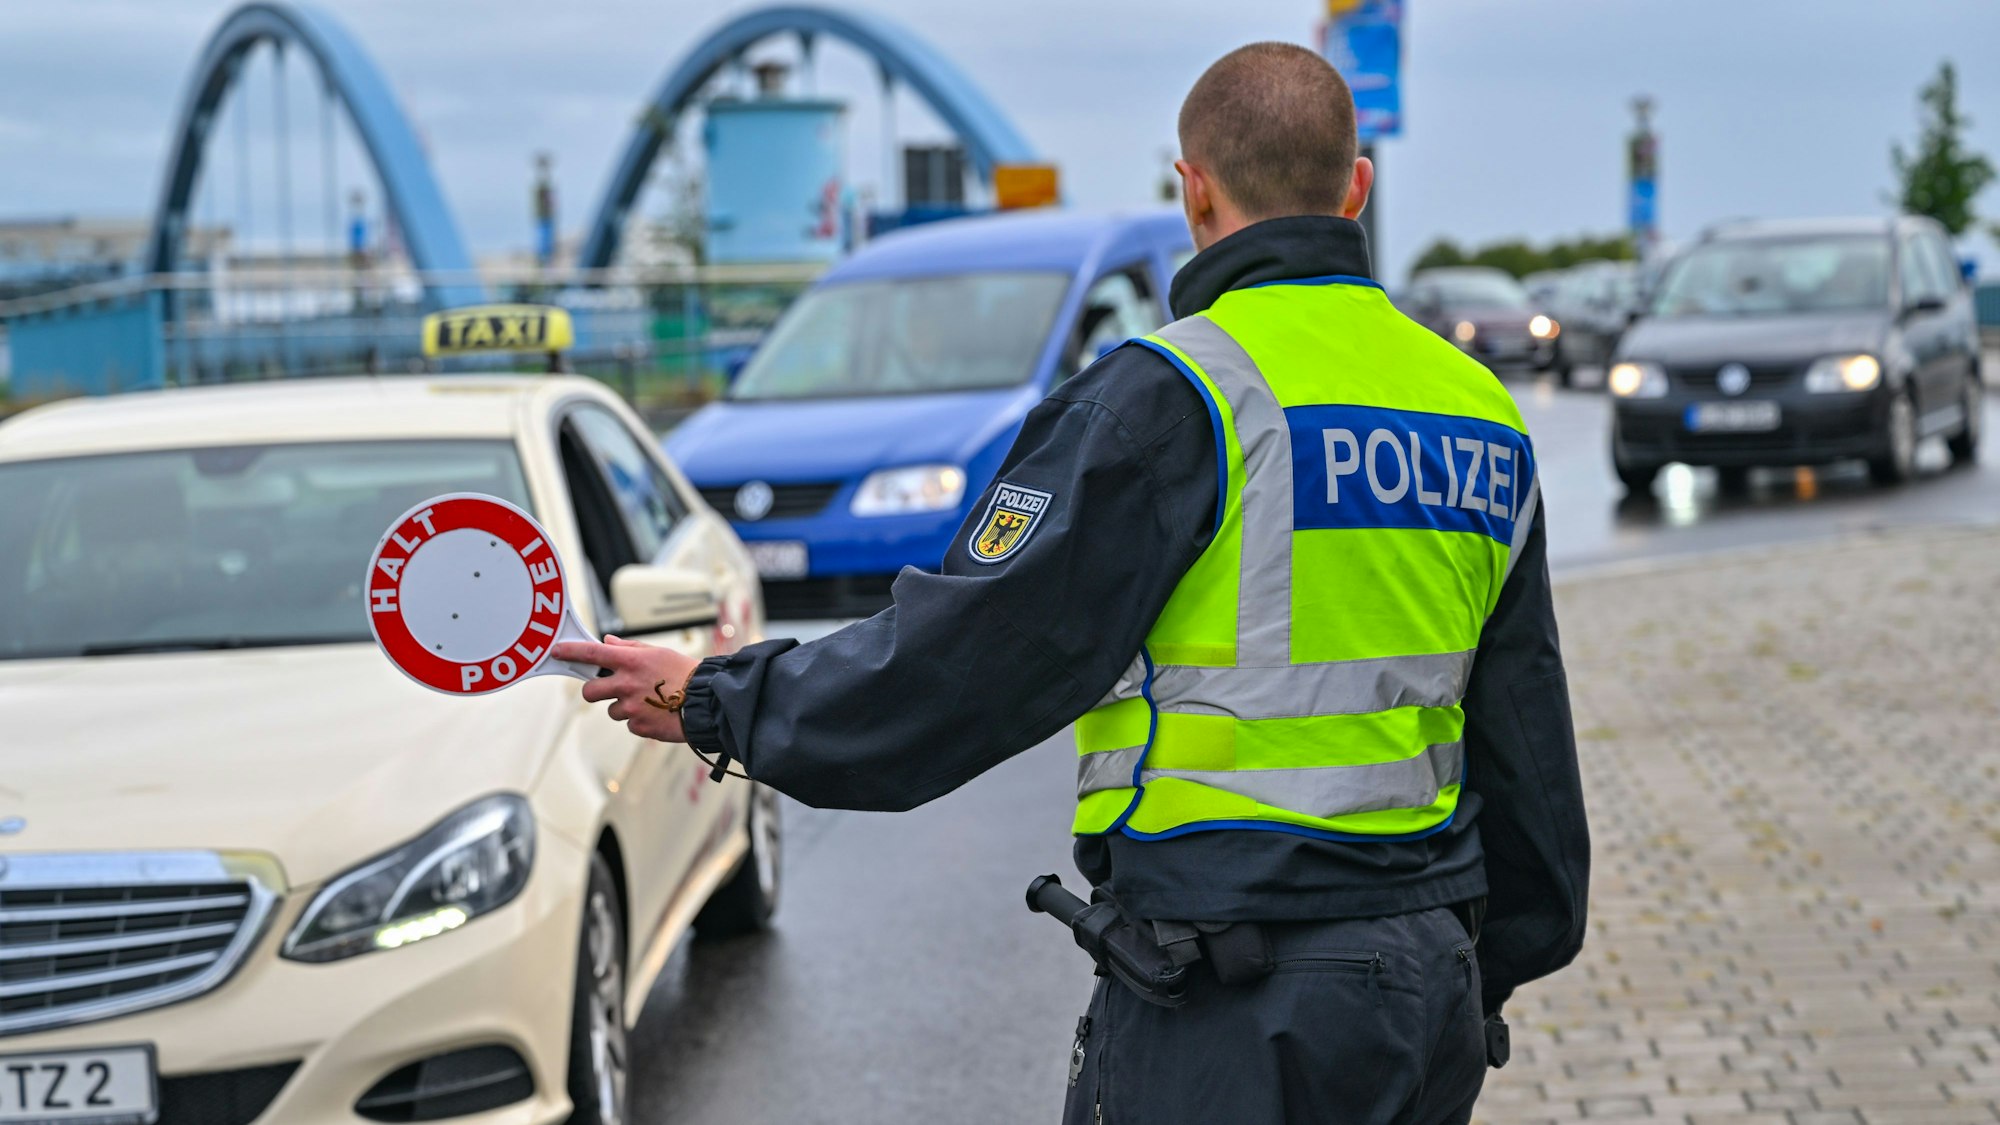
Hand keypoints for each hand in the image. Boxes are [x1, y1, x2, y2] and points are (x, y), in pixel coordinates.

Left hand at [554, 635, 700, 743]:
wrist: (707, 702)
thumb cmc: (685, 673)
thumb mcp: (658, 653)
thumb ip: (629, 648)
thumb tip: (607, 642)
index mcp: (631, 661)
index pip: (592, 653)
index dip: (571, 651)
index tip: (557, 651)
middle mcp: (626, 684)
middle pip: (590, 691)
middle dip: (595, 691)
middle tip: (610, 690)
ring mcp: (631, 707)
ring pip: (612, 710)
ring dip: (624, 707)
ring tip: (649, 702)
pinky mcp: (638, 726)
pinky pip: (629, 724)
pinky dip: (640, 720)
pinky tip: (657, 713)